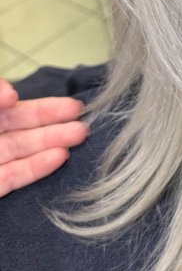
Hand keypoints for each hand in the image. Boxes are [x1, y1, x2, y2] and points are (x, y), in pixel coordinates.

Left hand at [0, 80, 87, 197]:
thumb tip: (13, 94)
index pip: (10, 106)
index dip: (39, 106)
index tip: (68, 106)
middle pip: (19, 126)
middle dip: (52, 121)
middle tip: (82, 116)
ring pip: (21, 149)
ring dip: (51, 141)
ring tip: (81, 135)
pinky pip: (13, 176)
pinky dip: (36, 168)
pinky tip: (60, 157)